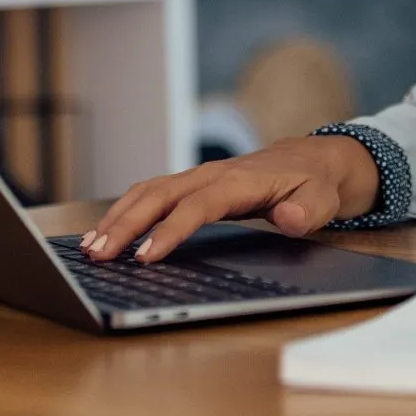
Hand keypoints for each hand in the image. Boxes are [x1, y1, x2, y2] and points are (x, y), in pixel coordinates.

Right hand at [80, 135, 380, 263]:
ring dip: (117, 217)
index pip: (197, 205)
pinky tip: (107, 233)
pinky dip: (124, 211)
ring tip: (91, 247)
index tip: (147, 256)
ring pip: (147, 192)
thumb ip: (307, 210)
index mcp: (239, 180)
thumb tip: (289, 219)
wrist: (315, 160)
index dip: (170, 230)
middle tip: (99, 254)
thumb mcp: (324, 199)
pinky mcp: (191, 186)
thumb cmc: (316, 184)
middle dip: (126, 224)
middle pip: (158, 195)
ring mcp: (198, 178)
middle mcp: (211, 174)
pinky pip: (151, 195)